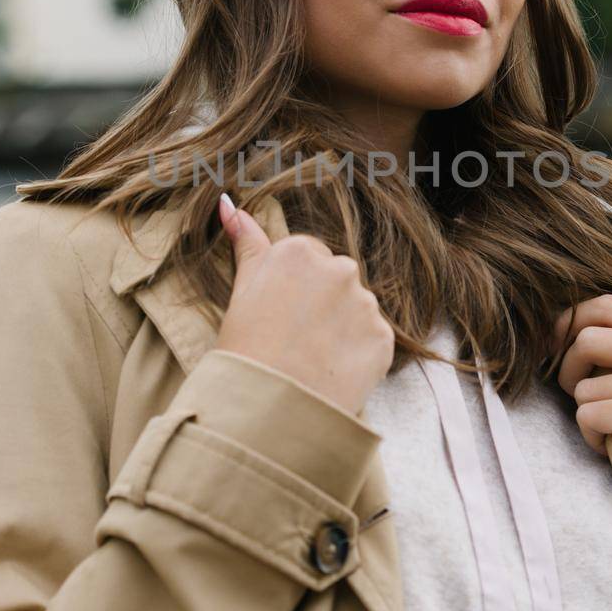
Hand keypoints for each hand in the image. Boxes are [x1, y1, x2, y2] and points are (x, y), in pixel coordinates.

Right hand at [212, 194, 396, 417]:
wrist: (268, 406)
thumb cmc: (245, 348)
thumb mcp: (241, 289)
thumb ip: (245, 242)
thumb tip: (228, 204)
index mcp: (299, 252)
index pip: (306, 258)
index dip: (292, 290)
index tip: (280, 314)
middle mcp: (339, 268)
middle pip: (336, 279)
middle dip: (322, 303)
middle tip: (296, 338)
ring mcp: (365, 303)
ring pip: (356, 309)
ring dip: (342, 328)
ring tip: (313, 359)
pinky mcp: (383, 337)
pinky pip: (372, 340)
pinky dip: (357, 355)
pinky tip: (332, 371)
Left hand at [552, 294, 611, 496]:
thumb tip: (559, 324)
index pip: (608, 305)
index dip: (570, 323)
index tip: (556, 347)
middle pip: (587, 337)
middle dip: (567, 367)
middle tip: (578, 393)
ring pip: (583, 384)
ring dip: (586, 412)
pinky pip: (587, 414)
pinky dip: (591, 437)